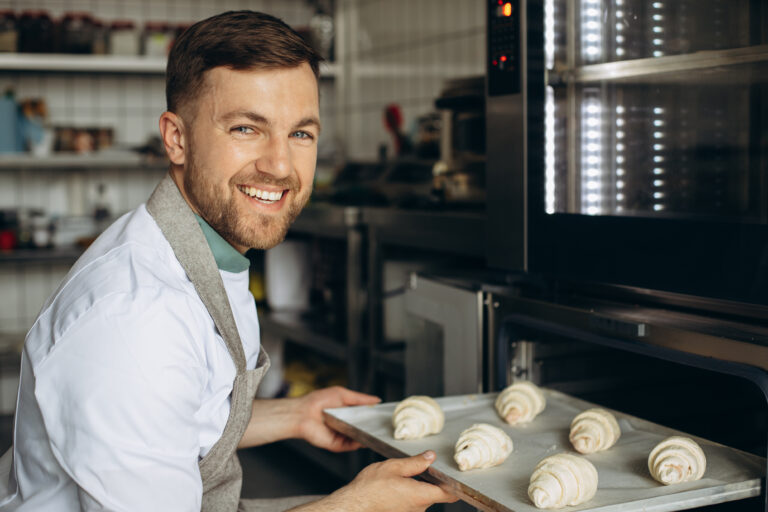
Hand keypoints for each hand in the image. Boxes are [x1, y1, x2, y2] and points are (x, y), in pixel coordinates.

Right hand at [290, 451, 458, 511]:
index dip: (456, 484)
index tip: (456, 475)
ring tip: (400, 477)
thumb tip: (431, 457)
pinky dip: (407, 493)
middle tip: (418, 467)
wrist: (353, 506)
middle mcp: (419, 509)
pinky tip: (393, 487)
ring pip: (422, 498)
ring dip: (416, 487)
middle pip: (434, 493)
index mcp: (420, 495)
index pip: (450, 493)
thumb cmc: (369, 489)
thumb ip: (415, 462)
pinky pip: (411, 503)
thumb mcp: (393, 467)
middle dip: (429, 480)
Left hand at [296, 386, 379, 451]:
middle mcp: (345, 426)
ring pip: (359, 438)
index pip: (364, 417)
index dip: (374, 417)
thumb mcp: (342, 394)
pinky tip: (365, 438)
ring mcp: (342, 436)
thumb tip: (377, 400)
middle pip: (364, 429)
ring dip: (368, 436)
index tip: (386, 417)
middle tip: (386, 426)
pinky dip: (359, 443)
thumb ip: (360, 399)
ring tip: (378, 432)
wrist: (302, 413)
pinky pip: (351, 446)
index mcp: (347, 413)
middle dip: (374, 428)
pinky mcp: (337, 445)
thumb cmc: (318, 401)